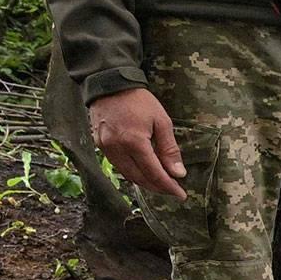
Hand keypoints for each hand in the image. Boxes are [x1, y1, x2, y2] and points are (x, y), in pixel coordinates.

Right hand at [87, 85, 186, 199]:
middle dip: (157, 187)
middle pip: (139, 178)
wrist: (110, 84)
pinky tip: (143, 171)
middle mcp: (116, 149)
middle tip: (172, 190)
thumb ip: (169, 149)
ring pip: (127, 174)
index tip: (181, 195)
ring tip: (160, 183)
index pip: (154, 173)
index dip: (168, 187)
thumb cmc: (138, 100)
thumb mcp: (161, 121)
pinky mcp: (99, 145)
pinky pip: (118, 165)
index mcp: (134, 142)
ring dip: (144, 182)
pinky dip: (132, 172)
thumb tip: (178, 173)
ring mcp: (105, 148)